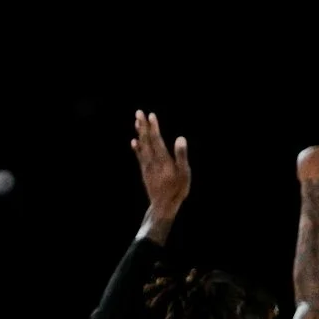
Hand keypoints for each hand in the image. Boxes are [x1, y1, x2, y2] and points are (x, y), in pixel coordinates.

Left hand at [131, 110, 190, 227]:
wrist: (163, 205)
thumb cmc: (177, 189)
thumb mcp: (184, 173)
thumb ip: (181, 155)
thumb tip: (180, 138)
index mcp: (163, 159)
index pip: (156, 139)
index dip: (153, 127)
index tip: (151, 115)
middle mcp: (152, 161)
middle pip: (146, 140)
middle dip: (143, 126)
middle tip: (139, 112)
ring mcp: (147, 166)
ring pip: (141, 146)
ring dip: (139, 133)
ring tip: (137, 122)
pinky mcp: (145, 171)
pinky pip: (139, 156)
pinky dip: (137, 147)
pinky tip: (134, 142)